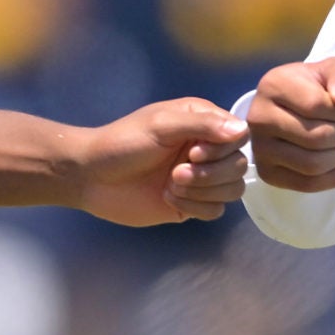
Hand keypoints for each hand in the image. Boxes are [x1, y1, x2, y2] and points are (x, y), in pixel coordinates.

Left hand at [71, 99, 249, 225]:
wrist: (92, 177)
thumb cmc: (122, 143)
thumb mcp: (161, 125)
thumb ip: (201, 125)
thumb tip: (242, 130)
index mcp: (202, 123)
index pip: (240, 136)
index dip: (223, 150)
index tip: (194, 153)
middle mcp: (206, 149)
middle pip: (239, 166)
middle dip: (210, 174)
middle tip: (176, 173)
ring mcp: (200, 178)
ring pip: (232, 190)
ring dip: (203, 191)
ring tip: (171, 184)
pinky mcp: (191, 204)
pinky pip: (215, 211)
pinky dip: (194, 206)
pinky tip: (167, 198)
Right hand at [246, 57, 334, 192]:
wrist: (291, 108)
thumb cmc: (314, 87)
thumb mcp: (333, 70)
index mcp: (272, 85)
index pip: (317, 106)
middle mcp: (258, 117)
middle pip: (317, 138)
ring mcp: (259, 148)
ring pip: (313, 164)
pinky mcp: (266, 173)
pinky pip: (307, 185)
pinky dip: (334, 178)